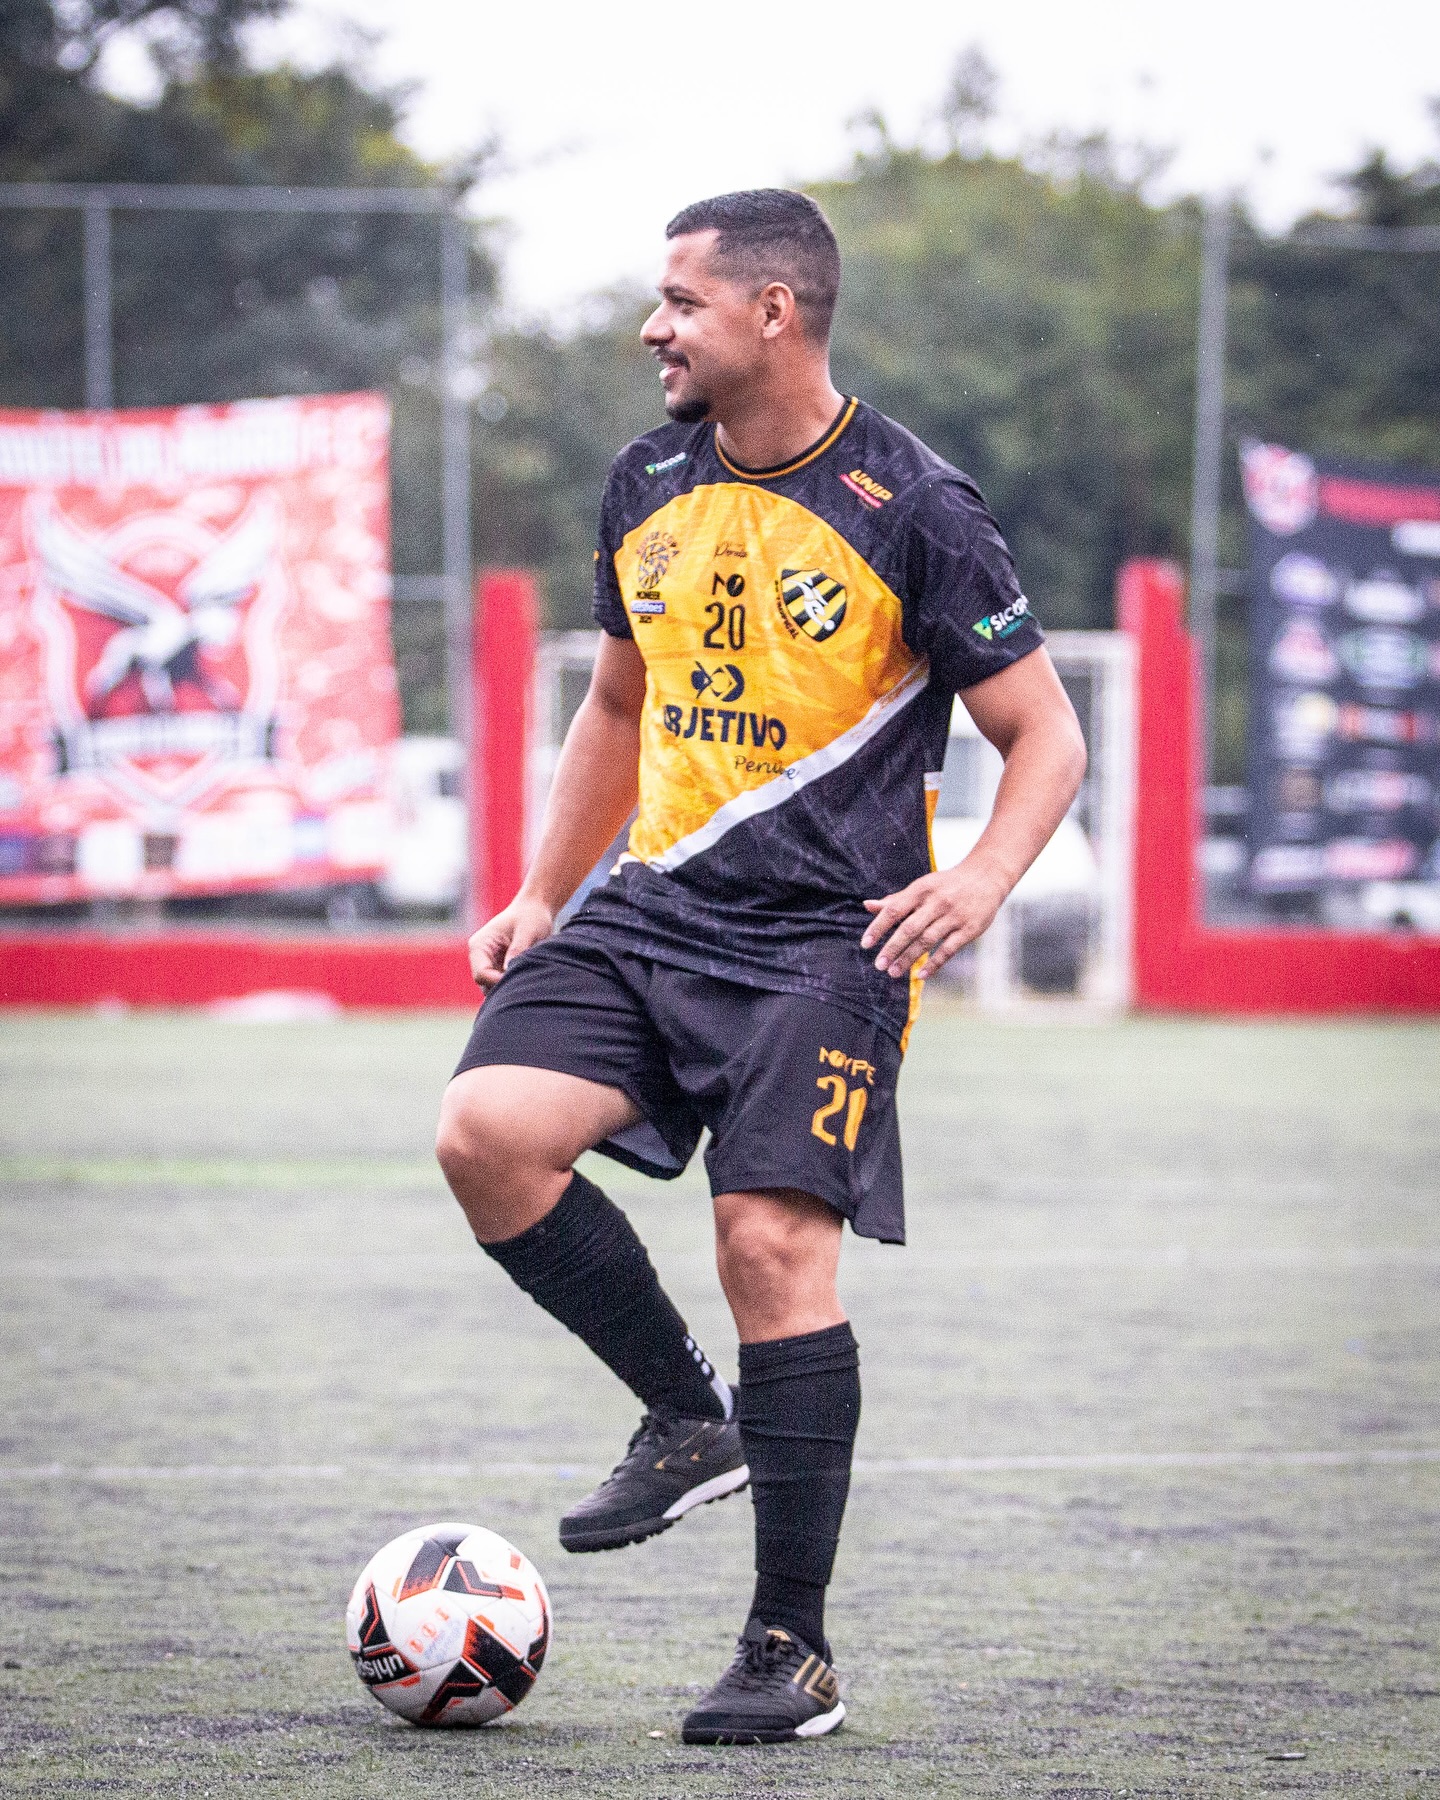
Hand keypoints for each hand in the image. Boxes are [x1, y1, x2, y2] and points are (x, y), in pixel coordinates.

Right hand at [467, 895, 555, 990]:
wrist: (535, 910)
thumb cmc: (531, 916)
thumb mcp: (527, 930)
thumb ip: (518, 950)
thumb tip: (509, 970)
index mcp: (480, 945)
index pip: (481, 974)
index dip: (498, 982)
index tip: (520, 980)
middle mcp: (481, 957)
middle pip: (486, 985)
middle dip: (504, 987)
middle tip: (528, 983)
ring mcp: (490, 964)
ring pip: (494, 988)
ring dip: (510, 987)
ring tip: (530, 978)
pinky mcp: (500, 969)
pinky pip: (504, 985)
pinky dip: (515, 985)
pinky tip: (530, 979)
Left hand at [861, 860, 1010, 980]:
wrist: (986, 876)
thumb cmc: (946, 885)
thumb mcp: (921, 887)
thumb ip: (896, 900)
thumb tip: (867, 906)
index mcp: (921, 890)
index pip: (894, 909)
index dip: (878, 927)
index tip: (865, 944)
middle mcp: (936, 902)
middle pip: (909, 928)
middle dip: (892, 948)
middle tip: (878, 965)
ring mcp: (954, 916)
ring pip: (927, 941)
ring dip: (909, 958)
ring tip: (893, 972)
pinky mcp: (969, 929)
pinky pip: (949, 949)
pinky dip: (934, 964)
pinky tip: (921, 975)